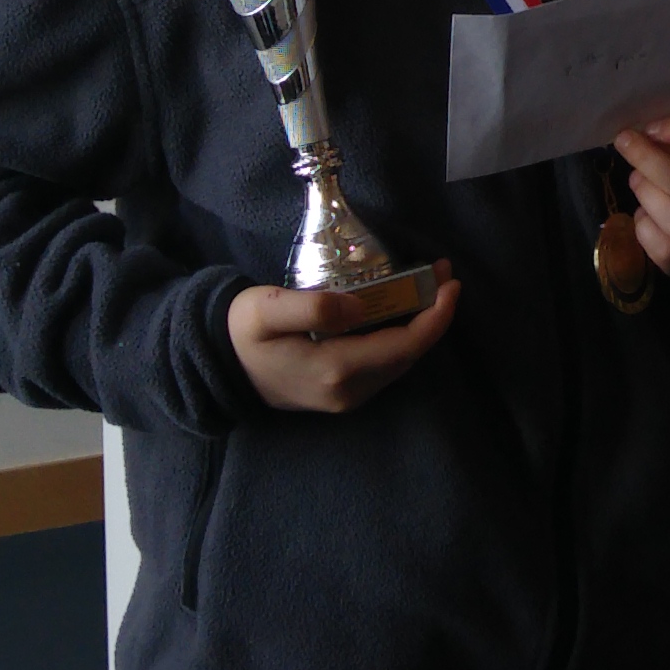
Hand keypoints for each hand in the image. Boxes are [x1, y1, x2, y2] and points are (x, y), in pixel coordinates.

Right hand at [227, 272, 458, 414]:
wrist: (219, 366)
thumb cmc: (241, 332)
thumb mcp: (266, 310)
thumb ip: (313, 307)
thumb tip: (358, 305)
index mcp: (335, 371)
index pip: (404, 346)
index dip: (435, 317)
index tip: (450, 282)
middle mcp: (348, 391)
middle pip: (408, 354)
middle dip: (433, 314)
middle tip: (444, 272)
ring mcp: (346, 397)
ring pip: (400, 361)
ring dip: (421, 325)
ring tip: (431, 285)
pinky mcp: (342, 393)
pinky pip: (385, 365)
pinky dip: (402, 336)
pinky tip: (403, 310)